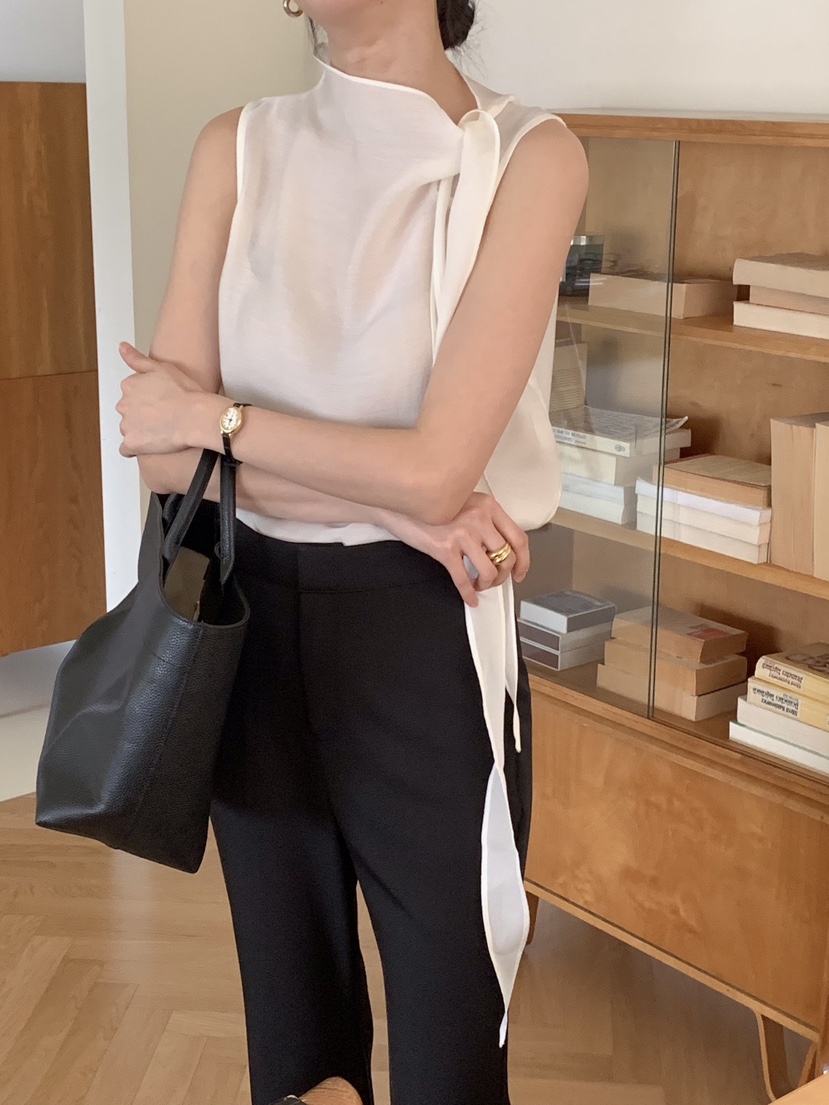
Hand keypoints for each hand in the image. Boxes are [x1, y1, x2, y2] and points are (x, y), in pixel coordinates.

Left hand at [116, 342, 205, 456]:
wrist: (197, 417)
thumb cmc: (186, 393)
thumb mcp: (163, 367)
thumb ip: (137, 359)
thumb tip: (121, 347)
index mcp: (129, 385)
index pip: (130, 394)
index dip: (146, 400)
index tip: (160, 403)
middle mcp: (123, 404)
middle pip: (128, 412)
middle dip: (141, 415)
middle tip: (163, 417)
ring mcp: (127, 425)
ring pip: (128, 429)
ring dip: (140, 431)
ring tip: (161, 431)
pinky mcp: (132, 444)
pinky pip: (126, 449)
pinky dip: (135, 448)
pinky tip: (149, 446)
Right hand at [382, 492, 529, 606]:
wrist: (400, 504)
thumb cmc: (431, 505)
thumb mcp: (464, 502)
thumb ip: (484, 519)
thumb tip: (498, 548)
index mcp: (488, 506)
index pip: (518, 537)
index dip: (523, 560)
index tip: (520, 572)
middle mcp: (479, 517)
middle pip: (507, 556)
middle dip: (503, 575)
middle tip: (495, 580)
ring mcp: (462, 533)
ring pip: (489, 570)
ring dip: (487, 584)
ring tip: (479, 584)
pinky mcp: (445, 548)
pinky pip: (463, 579)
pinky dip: (469, 594)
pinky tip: (470, 598)